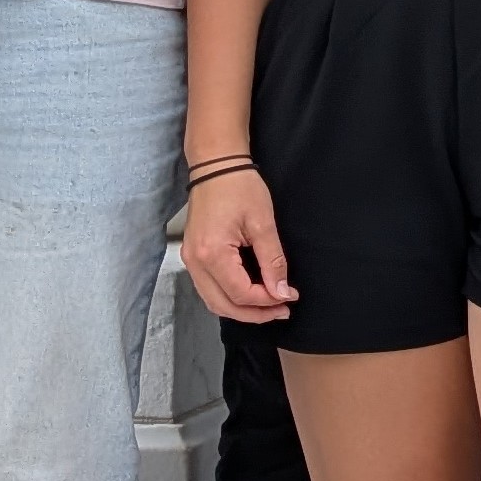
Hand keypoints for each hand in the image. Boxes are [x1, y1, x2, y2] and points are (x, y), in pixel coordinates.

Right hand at [180, 165, 296, 324]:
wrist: (216, 166)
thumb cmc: (240, 187)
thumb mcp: (263, 223)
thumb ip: (273, 261)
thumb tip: (281, 292)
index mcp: (212, 254)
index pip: (240, 294)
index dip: (267, 301)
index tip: (289, 297)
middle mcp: (195, 262)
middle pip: (223, 305)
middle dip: (254, 314)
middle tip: (281, 311)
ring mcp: (190, 260)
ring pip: (214, 301)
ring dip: (241, 309)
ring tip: (269, 307)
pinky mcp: (193, 256)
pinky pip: (209, 288)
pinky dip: (229, 297)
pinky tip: (250, 294)